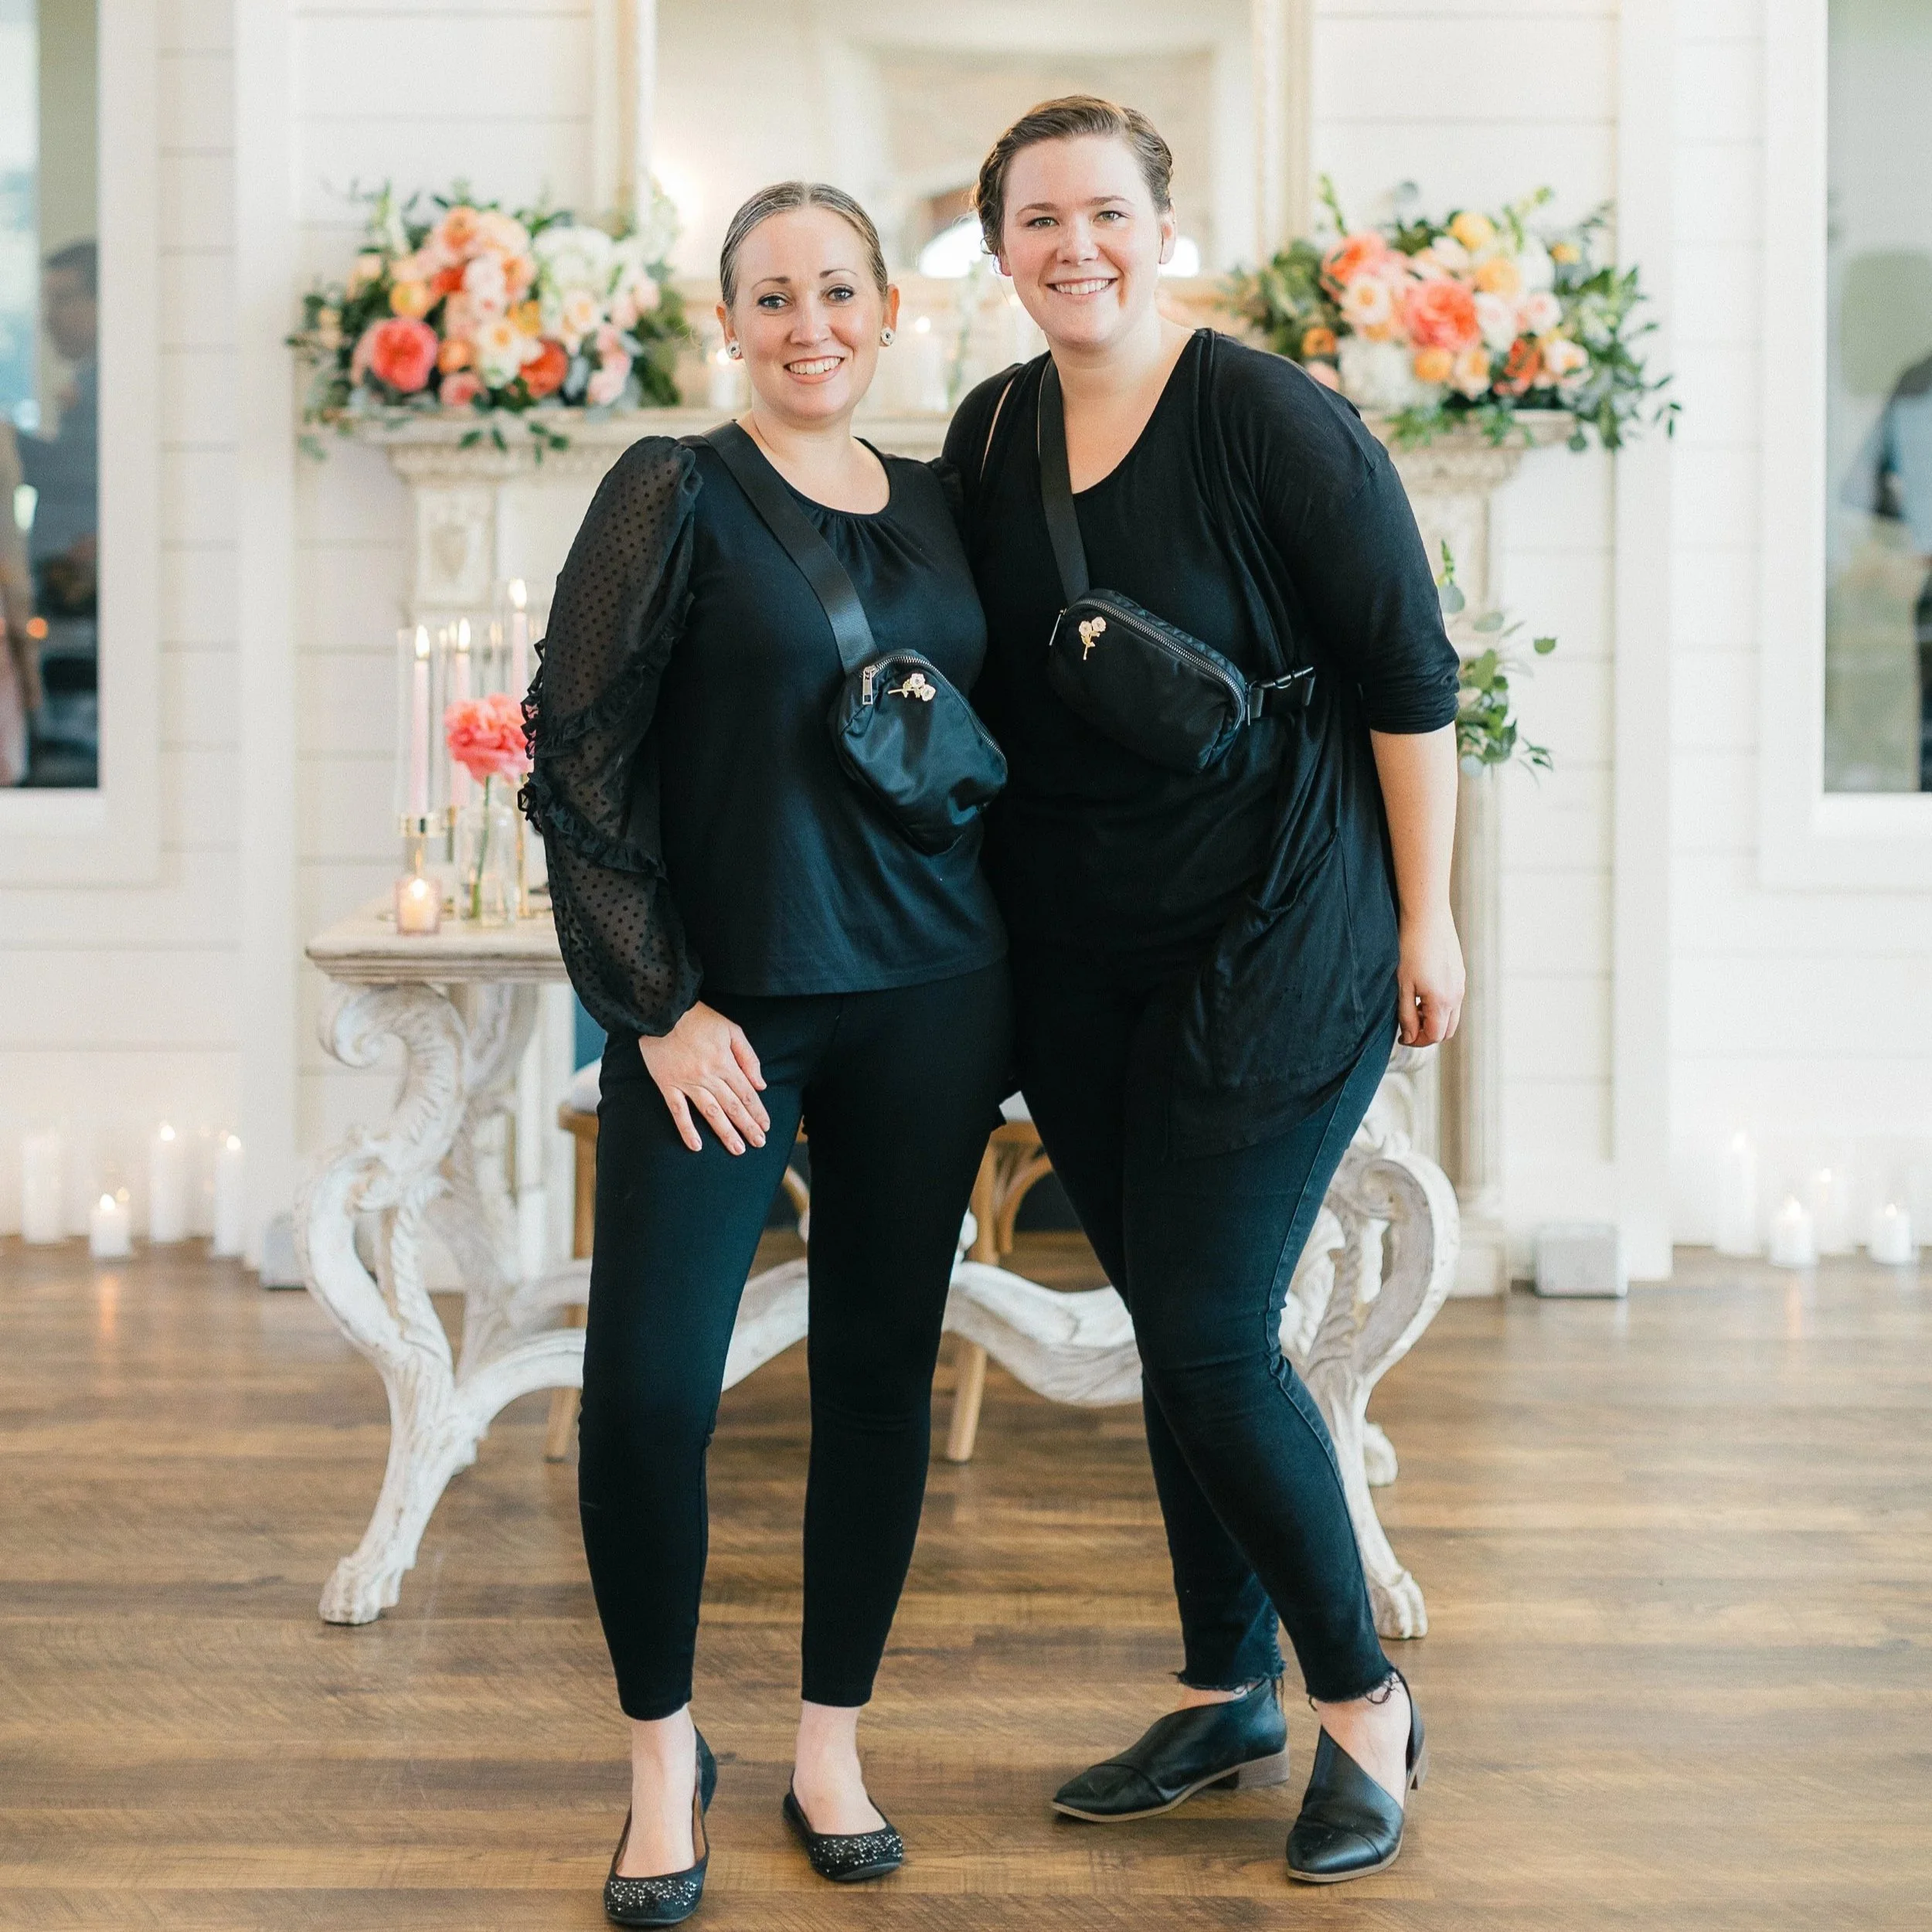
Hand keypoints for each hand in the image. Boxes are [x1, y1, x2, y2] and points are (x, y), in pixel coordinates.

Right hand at [639, 1002, 769, 1154]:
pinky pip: (678, 1111)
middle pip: (732, 1107)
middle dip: (747, 1127)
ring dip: (725, 1133)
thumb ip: (748, 1057)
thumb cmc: (699, 1018)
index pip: (746, 1094)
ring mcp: (687, 1082)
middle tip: (759, 1144)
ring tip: (738, 1150)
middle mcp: (709, 1076)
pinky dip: (687, 1130)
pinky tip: (696, 1146)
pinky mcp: (667, 1085)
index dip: (758, 1112)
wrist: (663, 1010)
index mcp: (725, 1063)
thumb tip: (760, 1084)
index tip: (766, 1127)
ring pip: (710, 1113)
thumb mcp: (731, 1030)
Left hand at [1396, 905, 1464, 1046]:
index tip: (1401, 1037)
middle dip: (1428, 1033)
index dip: (1417, 1041)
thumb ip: (1406, 1015)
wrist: (1427, 915)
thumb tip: (1410, 1037)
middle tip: (1408, 1024)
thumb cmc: (1410, 948)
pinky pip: (1454, 998)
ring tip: (1413, 1005)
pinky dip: (1440, 1005)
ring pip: (1452, 1015)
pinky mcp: (1460, 972)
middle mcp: (1456, 995)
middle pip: (1447, 1030)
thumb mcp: (1402, 985)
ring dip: (1434, 1019)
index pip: (1434, 1036)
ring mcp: (1460, 983)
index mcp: (1442, 1002)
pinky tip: (1423, 989)